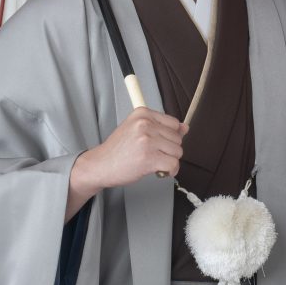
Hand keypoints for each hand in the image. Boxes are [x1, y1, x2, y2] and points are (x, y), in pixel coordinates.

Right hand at [67, 108, 184, 213]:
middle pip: (177, 138)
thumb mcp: (137, 130)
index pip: (173, 123)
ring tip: (154, 163)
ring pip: (177, 151)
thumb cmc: (118, 150)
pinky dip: (170, 171)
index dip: (170, 137)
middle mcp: (145, 124)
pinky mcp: (149, 158)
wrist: (100, 165)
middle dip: (169, 150)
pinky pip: (173, 164)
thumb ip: (161, 128)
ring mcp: (147, 140)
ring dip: (169, 161)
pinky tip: (159, 171)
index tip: (160, 144)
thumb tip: (185, 128)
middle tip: (154, 155)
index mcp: (142, 114)